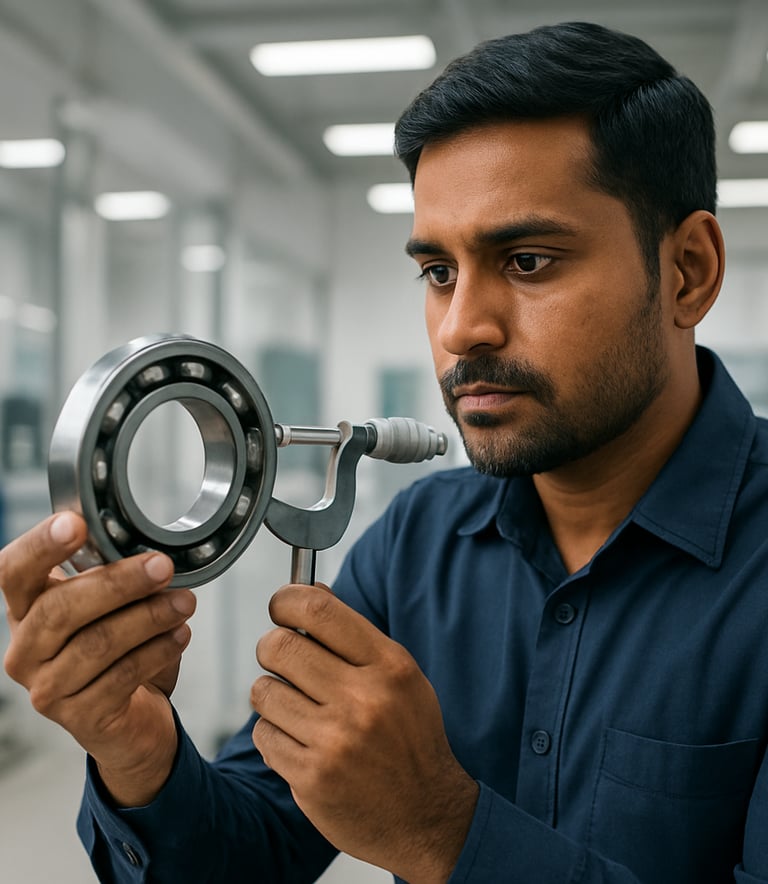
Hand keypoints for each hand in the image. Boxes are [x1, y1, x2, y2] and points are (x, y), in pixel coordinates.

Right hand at [1, 512, 196, 805]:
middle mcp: (25, 649)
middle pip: (61, 607)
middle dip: (118, 582)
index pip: (14, 571)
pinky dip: (157, 650)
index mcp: (26, 609)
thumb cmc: (118, 651)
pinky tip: (180, 634)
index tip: (75, 523)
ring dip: (149, 617)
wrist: (129, 719)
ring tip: (185, 602)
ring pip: (97, 643)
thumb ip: (113, 577)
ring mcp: (47, 687)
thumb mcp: (110, 608)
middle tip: (163, 566)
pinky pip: (121, 676)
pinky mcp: (78, 717)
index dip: (41, 546)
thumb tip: (151, 554)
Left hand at [251, 584, 478, 882]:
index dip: (287, 600)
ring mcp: (335, 741)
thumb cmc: (410, 738)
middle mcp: (363, 700)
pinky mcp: (311, 778)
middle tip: (283, 659)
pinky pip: (264, 735)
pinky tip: (302, 742)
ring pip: (263, 691)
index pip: (320, 611)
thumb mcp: (400, 676)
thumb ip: (354, 635)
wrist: (427, 816)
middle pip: (279, 646)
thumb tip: (310, 591)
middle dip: (273, 648)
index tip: (281, 605)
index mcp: (389, 667)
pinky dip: (275, 735)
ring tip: (299, 708)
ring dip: (273, 696)